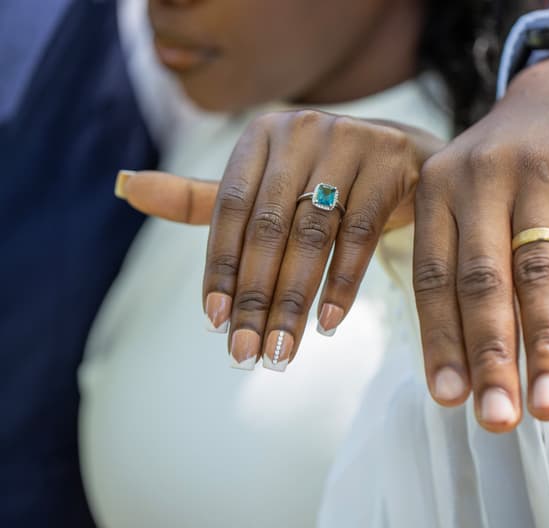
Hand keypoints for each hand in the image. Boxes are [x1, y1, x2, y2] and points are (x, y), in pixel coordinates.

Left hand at [118, 110, 442, 369]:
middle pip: (270, 228)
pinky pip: (360, 234)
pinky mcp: (389, 164)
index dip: (220, 267)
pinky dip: (343, 282)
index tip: (215, 322)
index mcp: (260, 136)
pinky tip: (327, 322)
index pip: (229, 208)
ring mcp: (349, 142)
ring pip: (313, 235)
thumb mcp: (264, 187)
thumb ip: (202, 198)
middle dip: (255, 298)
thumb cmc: (322, 177)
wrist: (402, 155)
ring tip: (282, 350)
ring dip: (294, 301)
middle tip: (246, 354)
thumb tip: (126, 187)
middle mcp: (300, 131)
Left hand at [413, 42, 548, 431]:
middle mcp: (479, 180)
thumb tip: (471, 365)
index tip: (450, 401)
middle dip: (491, 357)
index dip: (442, 343)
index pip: (433, 280)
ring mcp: (538, 171)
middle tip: (499, 420)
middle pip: (482, 283)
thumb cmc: (513, 168)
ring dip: (546, 344)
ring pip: (539, 270)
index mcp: (437, 193)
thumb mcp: (472, 198)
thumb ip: (468, 267)